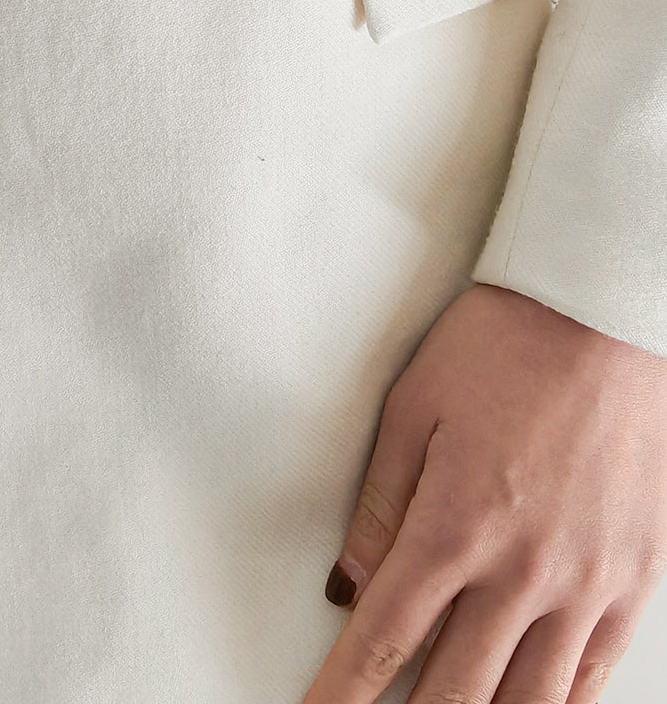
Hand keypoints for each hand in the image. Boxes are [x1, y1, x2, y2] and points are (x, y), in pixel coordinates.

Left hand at [306, 282, 666, 702]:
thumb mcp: (413, 408)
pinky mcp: (633, 580)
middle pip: (454, 690)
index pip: (386, 638)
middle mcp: (524, 571)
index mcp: (456, 524)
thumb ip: (379, 506)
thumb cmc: (500, 345)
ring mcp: (587, 583)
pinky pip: (594, 677)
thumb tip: (347, 586)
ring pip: (530, 702)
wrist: (601, 311)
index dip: (343, 694)